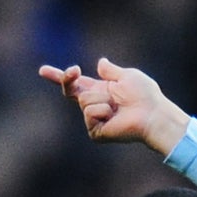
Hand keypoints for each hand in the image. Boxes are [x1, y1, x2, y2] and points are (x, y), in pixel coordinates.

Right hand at [38, 57, 190, 156]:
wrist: (153, 113)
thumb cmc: (146, 95)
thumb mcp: (127, 76)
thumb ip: (111, 71)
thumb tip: (100, 63)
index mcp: (100, 91)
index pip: (75, 85)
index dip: (60, 78)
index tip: (43, 71)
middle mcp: (94, 105)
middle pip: (71, 90)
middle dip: (73, 81)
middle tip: (96, 84)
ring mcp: (94, 120)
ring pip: (84, 101)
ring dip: (102, 99)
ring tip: (117, 107)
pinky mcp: (96, 132)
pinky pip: (89, 113)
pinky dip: (102, 110)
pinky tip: (114, 116)